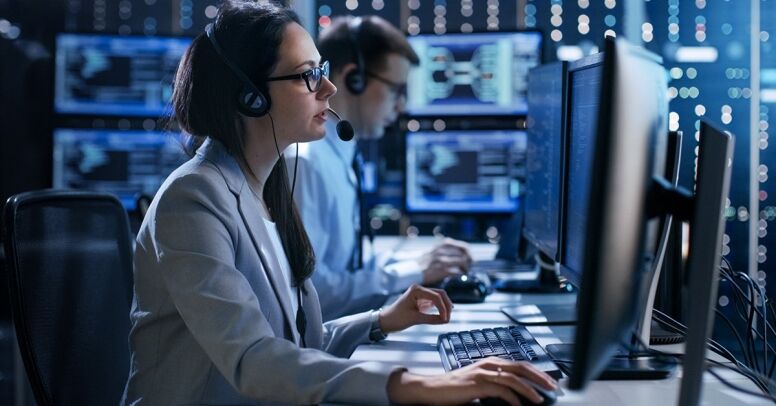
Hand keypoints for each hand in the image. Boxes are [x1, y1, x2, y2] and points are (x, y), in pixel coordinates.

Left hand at [378, 285, 453, 332]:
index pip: (436, 296)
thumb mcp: (415, 319)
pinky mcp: (420, 300)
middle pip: (440, 294)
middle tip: (448, 318)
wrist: (385, 321)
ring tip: (446, 318)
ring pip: (438, 297)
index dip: (443, 308)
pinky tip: (442, 315)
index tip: (446, 319)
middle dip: (446, 306)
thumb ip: (432, 319)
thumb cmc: (395, 318)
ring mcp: (420, 294)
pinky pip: (434, 302)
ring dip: (444, 307)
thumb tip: (445, 320)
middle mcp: (419, 289)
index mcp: (416, 290)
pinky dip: (439, 308)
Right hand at [387, 357, 557, 404]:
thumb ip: (495, 383)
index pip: (519, 364)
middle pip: (521, 367)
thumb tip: (515, 393)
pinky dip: (513, 399)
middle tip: (553, 388)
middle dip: (539, 378)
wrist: (433, 389)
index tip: (549, 383)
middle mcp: (488, 364)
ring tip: (540, 399)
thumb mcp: (479, 382)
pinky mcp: (477, 383)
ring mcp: (483, 372)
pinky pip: (501, 390)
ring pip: (513, 378)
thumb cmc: (455, 388)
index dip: (537, 373)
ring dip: (529, 389)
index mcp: (491, 362)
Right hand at [420, 238, 472, 284]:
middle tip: (468, 266)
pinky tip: (458, 276)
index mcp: (442, 245)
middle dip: (469, 260)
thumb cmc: (423, 263)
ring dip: (466, 268)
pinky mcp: (441, 270)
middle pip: (465, 253)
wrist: (412, 271)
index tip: (468, 258)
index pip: (463, 246)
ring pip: (462, 262)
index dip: (468, 253)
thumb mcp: (434, 251)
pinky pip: (457, 271)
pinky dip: (460, 274)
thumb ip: (444, 250)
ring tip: (464, 271)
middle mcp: (443, 251)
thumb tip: (457, 253)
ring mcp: (442, 260)